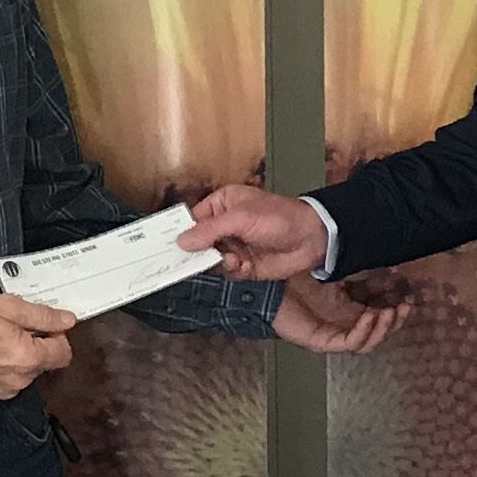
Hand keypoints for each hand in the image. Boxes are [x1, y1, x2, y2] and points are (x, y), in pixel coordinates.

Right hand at [0, 294, 76, 399]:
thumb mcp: (10, 307)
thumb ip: (44, 316)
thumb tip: (67, 320)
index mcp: (30, 358)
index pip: (64, 353)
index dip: (57, 335)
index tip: (44, 325)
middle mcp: (21, 379)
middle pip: (45, 362)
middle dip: (37, 344)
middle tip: (15, 327)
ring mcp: (6, 389)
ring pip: (27, 371)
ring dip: (21, 356)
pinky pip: (10, 380)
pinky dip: (5, 367)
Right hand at [183, 183, 329, 282]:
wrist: (312, 239)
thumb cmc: (279, 217)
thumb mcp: (241, 218)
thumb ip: (210, 230)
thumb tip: (181, 241)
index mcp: (222, 204)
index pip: (192, 219)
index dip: (180, 231)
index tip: (165, 245)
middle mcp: (225, 225)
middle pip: (198, 242)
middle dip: (196, 252)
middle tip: (187, 261)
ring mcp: (234, 246)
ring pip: (210, 259)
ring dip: (218, 261)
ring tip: (231, 259)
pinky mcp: (244, 265)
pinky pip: (227, 272)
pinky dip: (232, 270)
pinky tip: (243, 266)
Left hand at [272, 275, 403, 355]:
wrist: (269, 284)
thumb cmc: (298, 276)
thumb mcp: (335, 270)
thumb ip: (358, 271)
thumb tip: (385, 264)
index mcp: (347, 308)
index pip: (378, 313)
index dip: (394, 307)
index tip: (407, 296)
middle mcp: (343, 323)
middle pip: (377, 330)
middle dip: (394, 321)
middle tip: (405, 308)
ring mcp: (333, 334)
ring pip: (366, 341)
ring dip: (382, 328)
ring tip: (391, 313)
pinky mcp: (321, 341)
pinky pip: (348, 342)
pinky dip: (362, 332)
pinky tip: (370, 317)